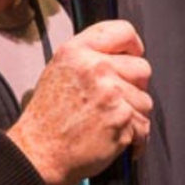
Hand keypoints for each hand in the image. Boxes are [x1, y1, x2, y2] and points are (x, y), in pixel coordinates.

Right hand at [6, 20, 152, 184]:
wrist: (39, 152)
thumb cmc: (45, 119)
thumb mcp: (58, 71)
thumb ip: (87, 57)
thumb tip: (118, 56)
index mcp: (77, 52)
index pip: (123, 31)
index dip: (133, 46)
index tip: (133, 56)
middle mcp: (95, 68)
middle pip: (141, 68)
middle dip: (134, 86)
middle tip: (116, 99)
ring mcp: (111, 93)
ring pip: (145, 100)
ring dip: (132, 114)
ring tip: (108, 121)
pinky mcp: (122, 118)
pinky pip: (143, 125)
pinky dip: (134, 137)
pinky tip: (115, 137)